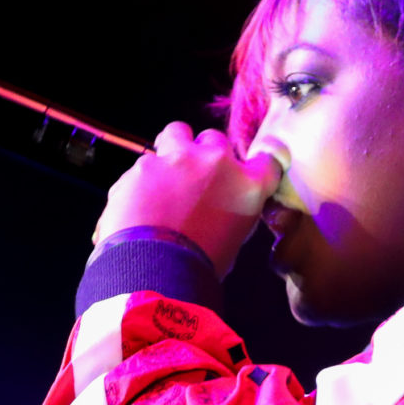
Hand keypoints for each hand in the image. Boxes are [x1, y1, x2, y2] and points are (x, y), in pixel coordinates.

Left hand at [92, 122, 282, 277]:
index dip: (255, 166)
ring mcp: (178, 158)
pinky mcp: (144, 164)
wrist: (155, 272)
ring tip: (162, 174)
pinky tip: (135, 203)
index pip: (268, 161)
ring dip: (173, 148)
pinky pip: (144, 164)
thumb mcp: (232, 239)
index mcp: (248, 185)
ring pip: (177, 133)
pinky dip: (141, 179)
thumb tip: (218, 208)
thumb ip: (231, 212)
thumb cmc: (200, 267)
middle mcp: (217, 162)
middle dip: (205, 155)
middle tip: (194, 178)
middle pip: (215, 140)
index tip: (244, 173)